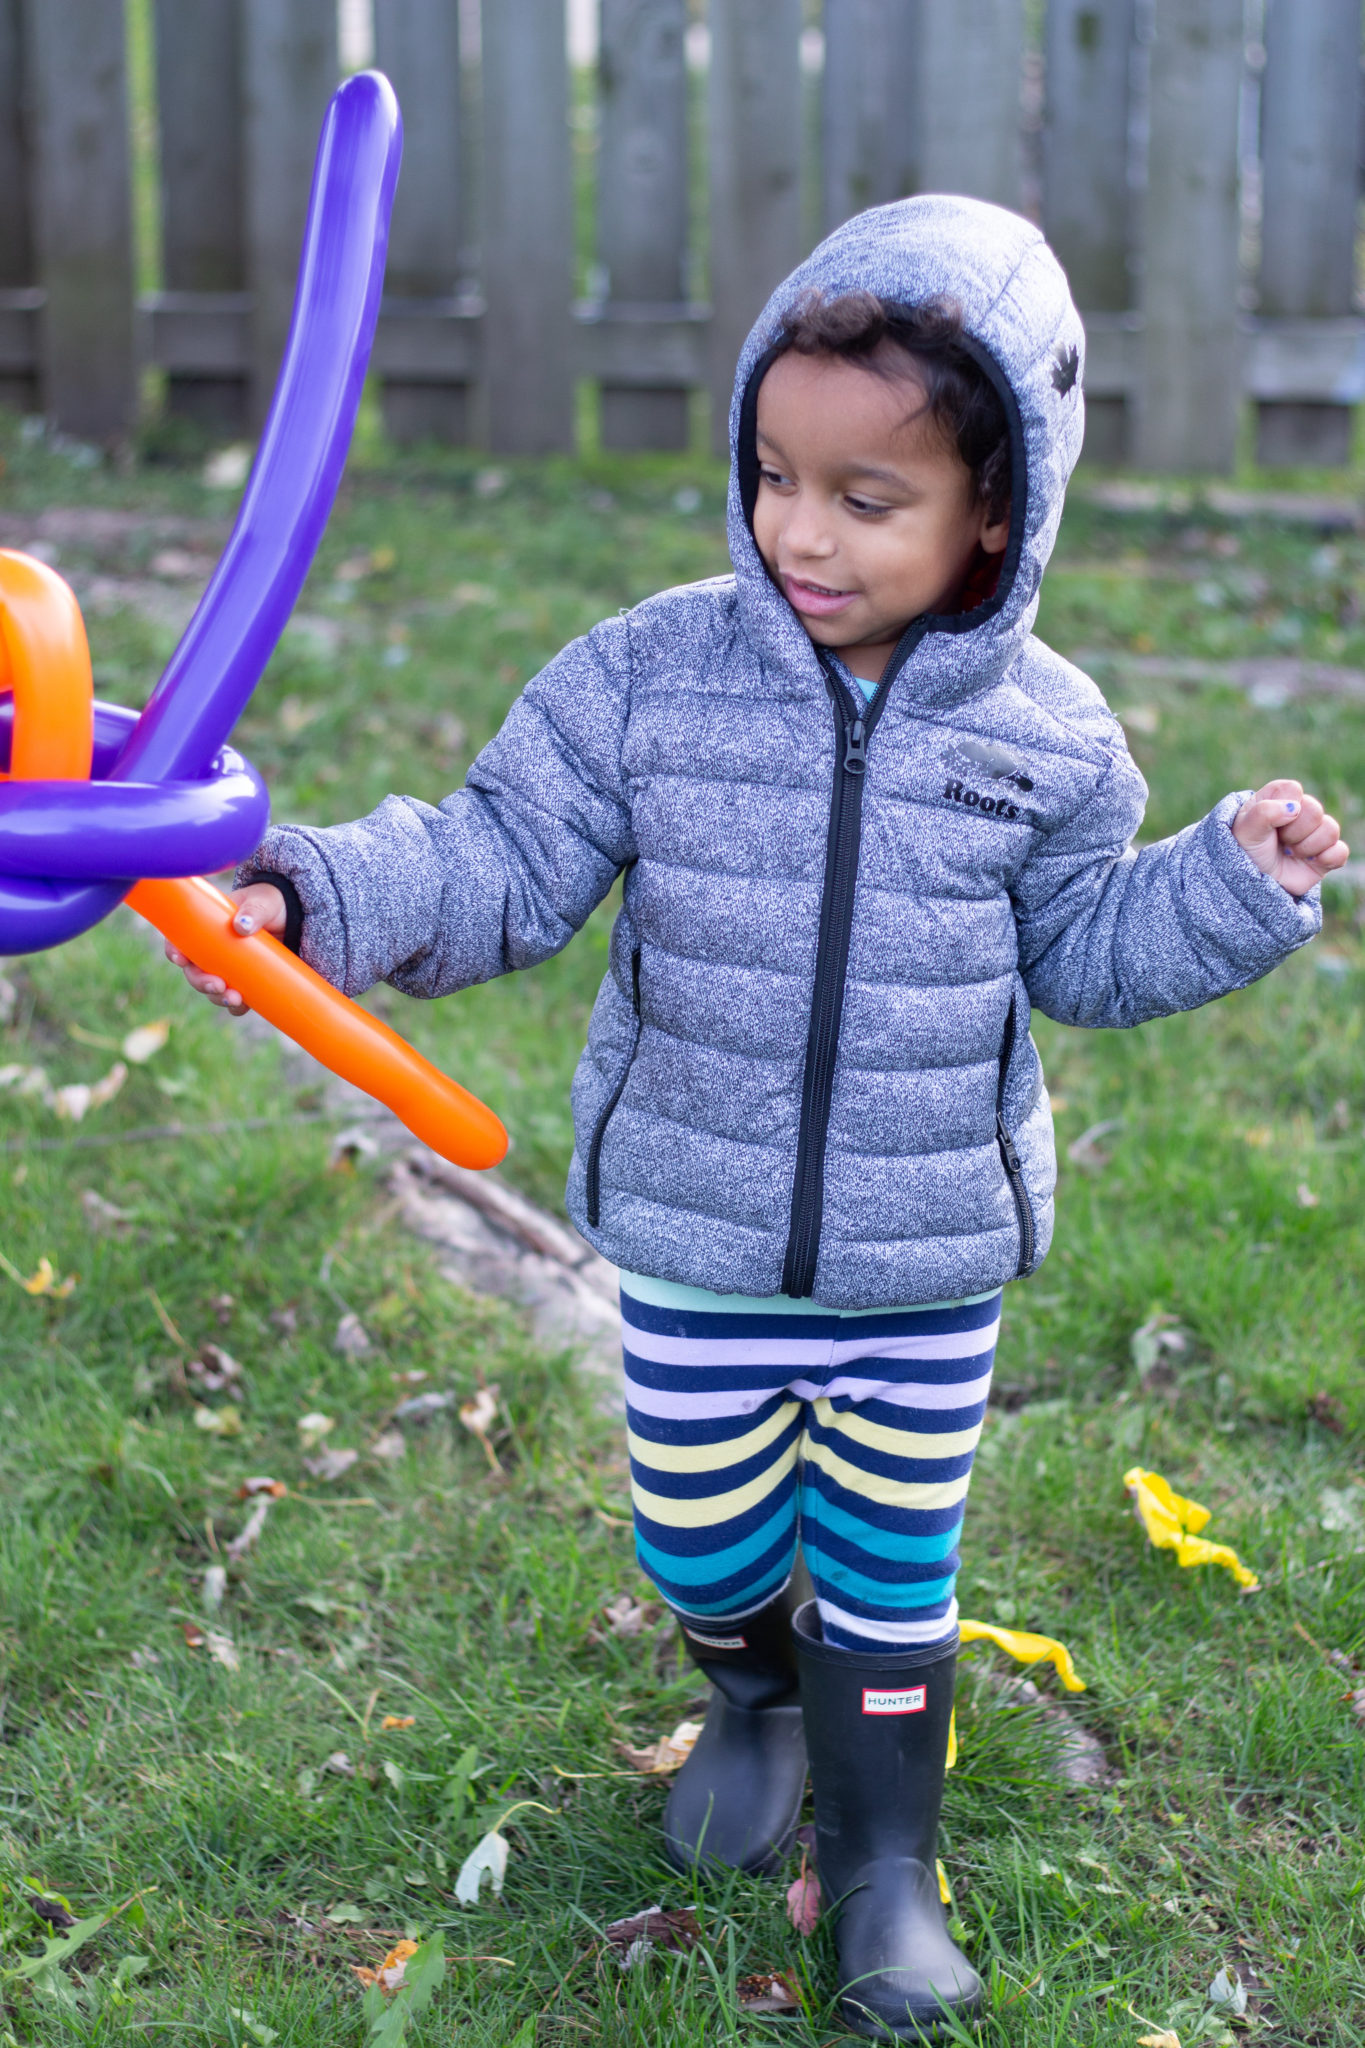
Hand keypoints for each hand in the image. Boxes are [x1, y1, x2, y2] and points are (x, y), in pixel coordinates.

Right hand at [164, 881, 287, 1014]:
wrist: (293, 917)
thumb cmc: (270, 903)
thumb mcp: (263, 902)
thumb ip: (254, 911)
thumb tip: (242, 926)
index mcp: (207, 926)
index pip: (181, 940)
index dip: (174, 950)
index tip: (180, 959)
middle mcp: (212, 950)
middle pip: (194, 971)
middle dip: (201, 982)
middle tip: (218, 986)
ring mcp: (227, 968)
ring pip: (212, 988)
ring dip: (217, 997)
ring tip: (235, 999)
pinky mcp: (244, 981)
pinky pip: (234, 1000)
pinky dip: (235, 1006)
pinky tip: (242, 1006)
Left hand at [1232, 781, 1348, 896]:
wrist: (1250, 886)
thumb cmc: (1245, 852)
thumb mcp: (1245, 831)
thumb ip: (1264, 812)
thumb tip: (1293, 808)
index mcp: (1278, 798)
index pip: (1293, 790)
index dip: (1282, 808)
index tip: (1268, 825)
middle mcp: (1299, 812)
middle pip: (1315, 809)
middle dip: (1294, 832)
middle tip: (1279, 843)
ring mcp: (1314, 834)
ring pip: (1331, 829)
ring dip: (1306, 847)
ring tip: (1289, 854)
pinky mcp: (1325, 855)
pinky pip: (1341, 851)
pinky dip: (1327, 858)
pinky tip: (1310, 862)